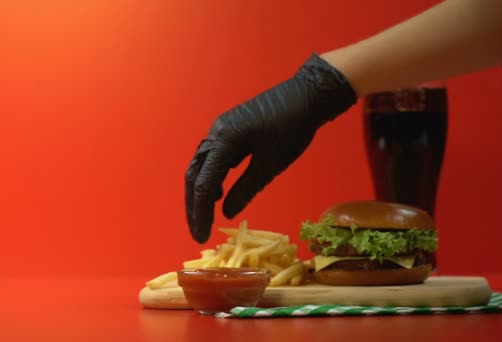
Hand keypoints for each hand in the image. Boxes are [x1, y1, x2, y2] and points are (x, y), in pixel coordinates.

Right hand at [185, 54, 356, 242]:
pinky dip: (211, 177)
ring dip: (200, 192)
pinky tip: (218, 192)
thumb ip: (246, 189)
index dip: (201, 213)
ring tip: (205, 216)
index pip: (203, 184)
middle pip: (194, 174)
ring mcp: (220, 129)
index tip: (201, 236)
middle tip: (197, 231)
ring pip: (200, 165)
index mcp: (223, 141)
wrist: (307, 95)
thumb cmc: (293, 129)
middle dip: (194, 205)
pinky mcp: (229, 129)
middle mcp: (215, 133)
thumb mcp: (271, 165)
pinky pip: (212, 157)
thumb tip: (226, 212)